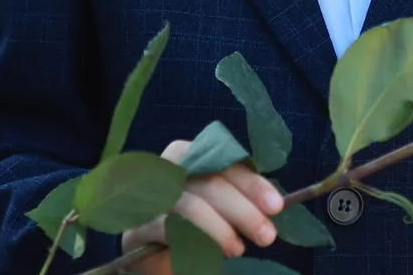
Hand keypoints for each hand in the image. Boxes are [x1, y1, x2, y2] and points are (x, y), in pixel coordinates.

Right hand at [123, 144, 283, 272]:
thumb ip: (240, 198)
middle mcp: (165, 168)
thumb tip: (272, 206)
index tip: (276, 206)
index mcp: (188, 154)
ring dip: (220, 229)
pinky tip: (209, 255)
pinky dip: (194, 241)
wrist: (156, 257)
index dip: (252, 184)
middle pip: (210, 181)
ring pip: (190, 205)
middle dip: (243, 209)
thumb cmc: (193, 225)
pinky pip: (167, 229)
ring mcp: (147, 197)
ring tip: (238, 250)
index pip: (224, 163)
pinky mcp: (135, 227)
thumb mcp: (221, 207)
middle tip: (267, 235)